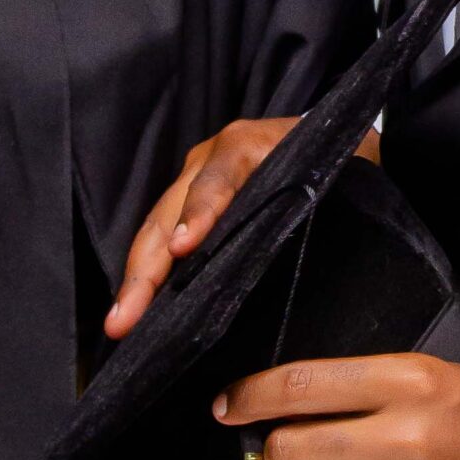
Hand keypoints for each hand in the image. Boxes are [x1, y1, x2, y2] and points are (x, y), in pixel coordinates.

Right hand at [109, 118, 380, 340]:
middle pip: (168, 215)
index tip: (185, 247)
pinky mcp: (189, 203)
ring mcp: (191, 181)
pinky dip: (148, 276)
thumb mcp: (340, 168)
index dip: (200, 212)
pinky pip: (162, 239)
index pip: (217, 180)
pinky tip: (136, 312)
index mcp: (246, 146)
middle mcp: (207, 161)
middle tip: (123, 318)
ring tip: (119, 323)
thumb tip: (309, 240)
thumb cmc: (339, 159)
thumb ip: (321, 194)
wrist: (331, 136)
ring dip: (136, 280)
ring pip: (155, 231)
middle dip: (145, 270)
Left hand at [216, 354, 459, 459]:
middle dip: (279, 453)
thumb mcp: (433, 376)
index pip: (300, 386)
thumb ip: (361, 390)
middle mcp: (405, 439)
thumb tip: (280, 409)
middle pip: (290, 450)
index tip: (229, 407)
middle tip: (295, 455)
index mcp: (408, 382)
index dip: (250, 397)